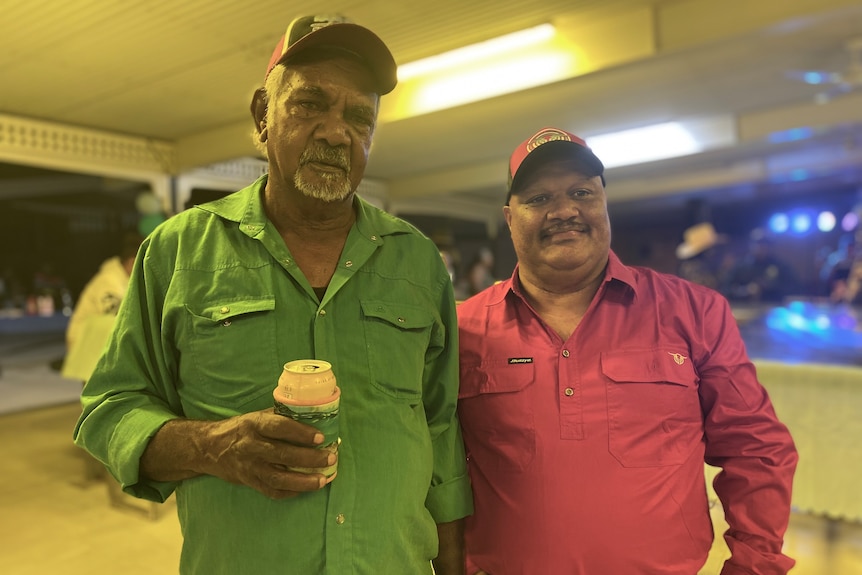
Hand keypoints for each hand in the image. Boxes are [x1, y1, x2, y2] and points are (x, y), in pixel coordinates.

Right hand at [191, 409, 335, 498]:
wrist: (209, 448)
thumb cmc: (241, 429)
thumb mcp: (257, 417)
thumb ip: (281, 418)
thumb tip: (314, 418)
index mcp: (254, 425)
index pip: (280, 428)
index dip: (300, 432)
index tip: (320, 437)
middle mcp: (251, 446)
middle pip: (283, 455)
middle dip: (309, 458)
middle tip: (330, 458)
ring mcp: (249, 467)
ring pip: (278, 478)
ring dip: (303, 481)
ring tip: (323, 480)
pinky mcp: (248, 482)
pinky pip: (271, 491)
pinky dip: (290, 492)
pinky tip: (305, 489)